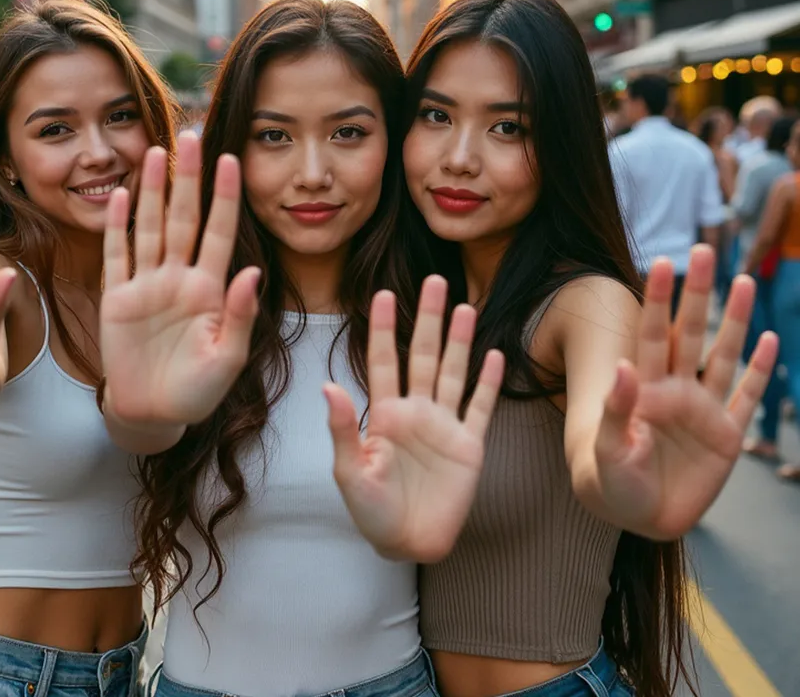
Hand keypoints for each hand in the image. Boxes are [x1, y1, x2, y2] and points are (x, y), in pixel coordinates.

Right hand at [100, 133, 259, 431]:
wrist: (153, 414)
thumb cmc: (198, 391)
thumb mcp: (227, 358)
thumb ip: (239, 315)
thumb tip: (253, 272)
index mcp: (210, 289)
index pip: (220, 233)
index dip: (225, 197)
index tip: (232, 159)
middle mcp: (179, 278)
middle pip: (183, 217)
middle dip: (187, 178)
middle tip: (190, 135)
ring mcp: (147, 285)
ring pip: (150, 227)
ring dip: (152, 191)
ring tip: (156, 153)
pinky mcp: (118, 298)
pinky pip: (118, 255)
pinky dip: (118, 226)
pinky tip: (121, 195)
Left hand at [325, 276, 503, 562]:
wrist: (408, 543)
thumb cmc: (370, 510)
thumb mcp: (349, 471)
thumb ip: (342, 428)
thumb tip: (328, 385)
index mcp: (385, 413)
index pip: (383, 359)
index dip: (382, 328)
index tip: (383, 294)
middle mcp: (416, 410)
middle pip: (423, 354)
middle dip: (428, 318)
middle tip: (435, 280)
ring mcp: (444, 425)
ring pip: (454, 372)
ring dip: (460, 340)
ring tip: (465, 306)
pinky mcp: (469, 446)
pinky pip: (480, 407)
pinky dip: (489, 383)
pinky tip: (496, 355)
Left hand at [593, 246, 777, 538]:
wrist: (635, 515)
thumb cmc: (610, 478)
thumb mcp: (608, 447)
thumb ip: (617, 409)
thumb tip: (624, 370)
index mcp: (644, 386)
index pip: (652, 332)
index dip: (657, 298)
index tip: (662, 262)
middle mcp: (675, 388)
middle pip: (691, 331)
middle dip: (698, 293)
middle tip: (705, 249)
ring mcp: (703, 410)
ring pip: (723, 355)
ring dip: (735, 320)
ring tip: (744, 281)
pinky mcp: (726, 437)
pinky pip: (746, 398)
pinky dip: (760, 371)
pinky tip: (770, 340)